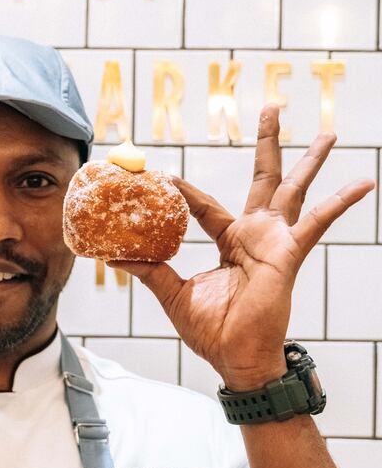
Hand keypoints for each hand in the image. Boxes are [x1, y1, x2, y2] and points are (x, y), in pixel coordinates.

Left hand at [110, 105, 374, 389]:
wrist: (236, 360)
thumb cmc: (212, 331)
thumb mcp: (173, 294)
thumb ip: (149, 270)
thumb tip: (112, 257)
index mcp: (230, 242)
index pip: (207, 207)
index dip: (186, 192)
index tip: (165, 175)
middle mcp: (256, 235)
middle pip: (263, 178)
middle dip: (268, 143)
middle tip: (273, 107)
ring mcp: (276, 242)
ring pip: (294, 189)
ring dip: (310, 160)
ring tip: (328, 132)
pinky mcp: (289, 254)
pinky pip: (318, 222)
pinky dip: (341, 202)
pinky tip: (364, 182)